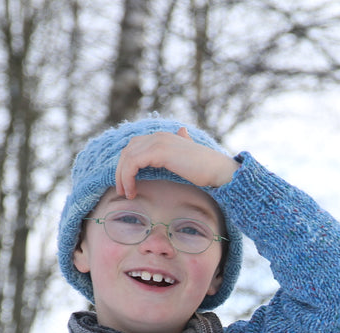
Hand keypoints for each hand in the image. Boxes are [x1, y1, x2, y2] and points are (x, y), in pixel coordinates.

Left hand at [114, 127, 239, 196]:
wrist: (218, 171)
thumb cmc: (207, 169)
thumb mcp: (189, 155)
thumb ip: (182, 144)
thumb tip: (182, 132)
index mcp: (163, 137)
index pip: (135, 147)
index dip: (126, 165)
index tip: (127, 184)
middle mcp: (158, 136)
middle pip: (127, 150)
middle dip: (121, 171)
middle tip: (122, 190)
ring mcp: (158, 141)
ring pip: (127, 157)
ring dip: (122, 176)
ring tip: (126, 193)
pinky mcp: (158, 151)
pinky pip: (132, 163)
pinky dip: (127, 177)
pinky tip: (132, 190)